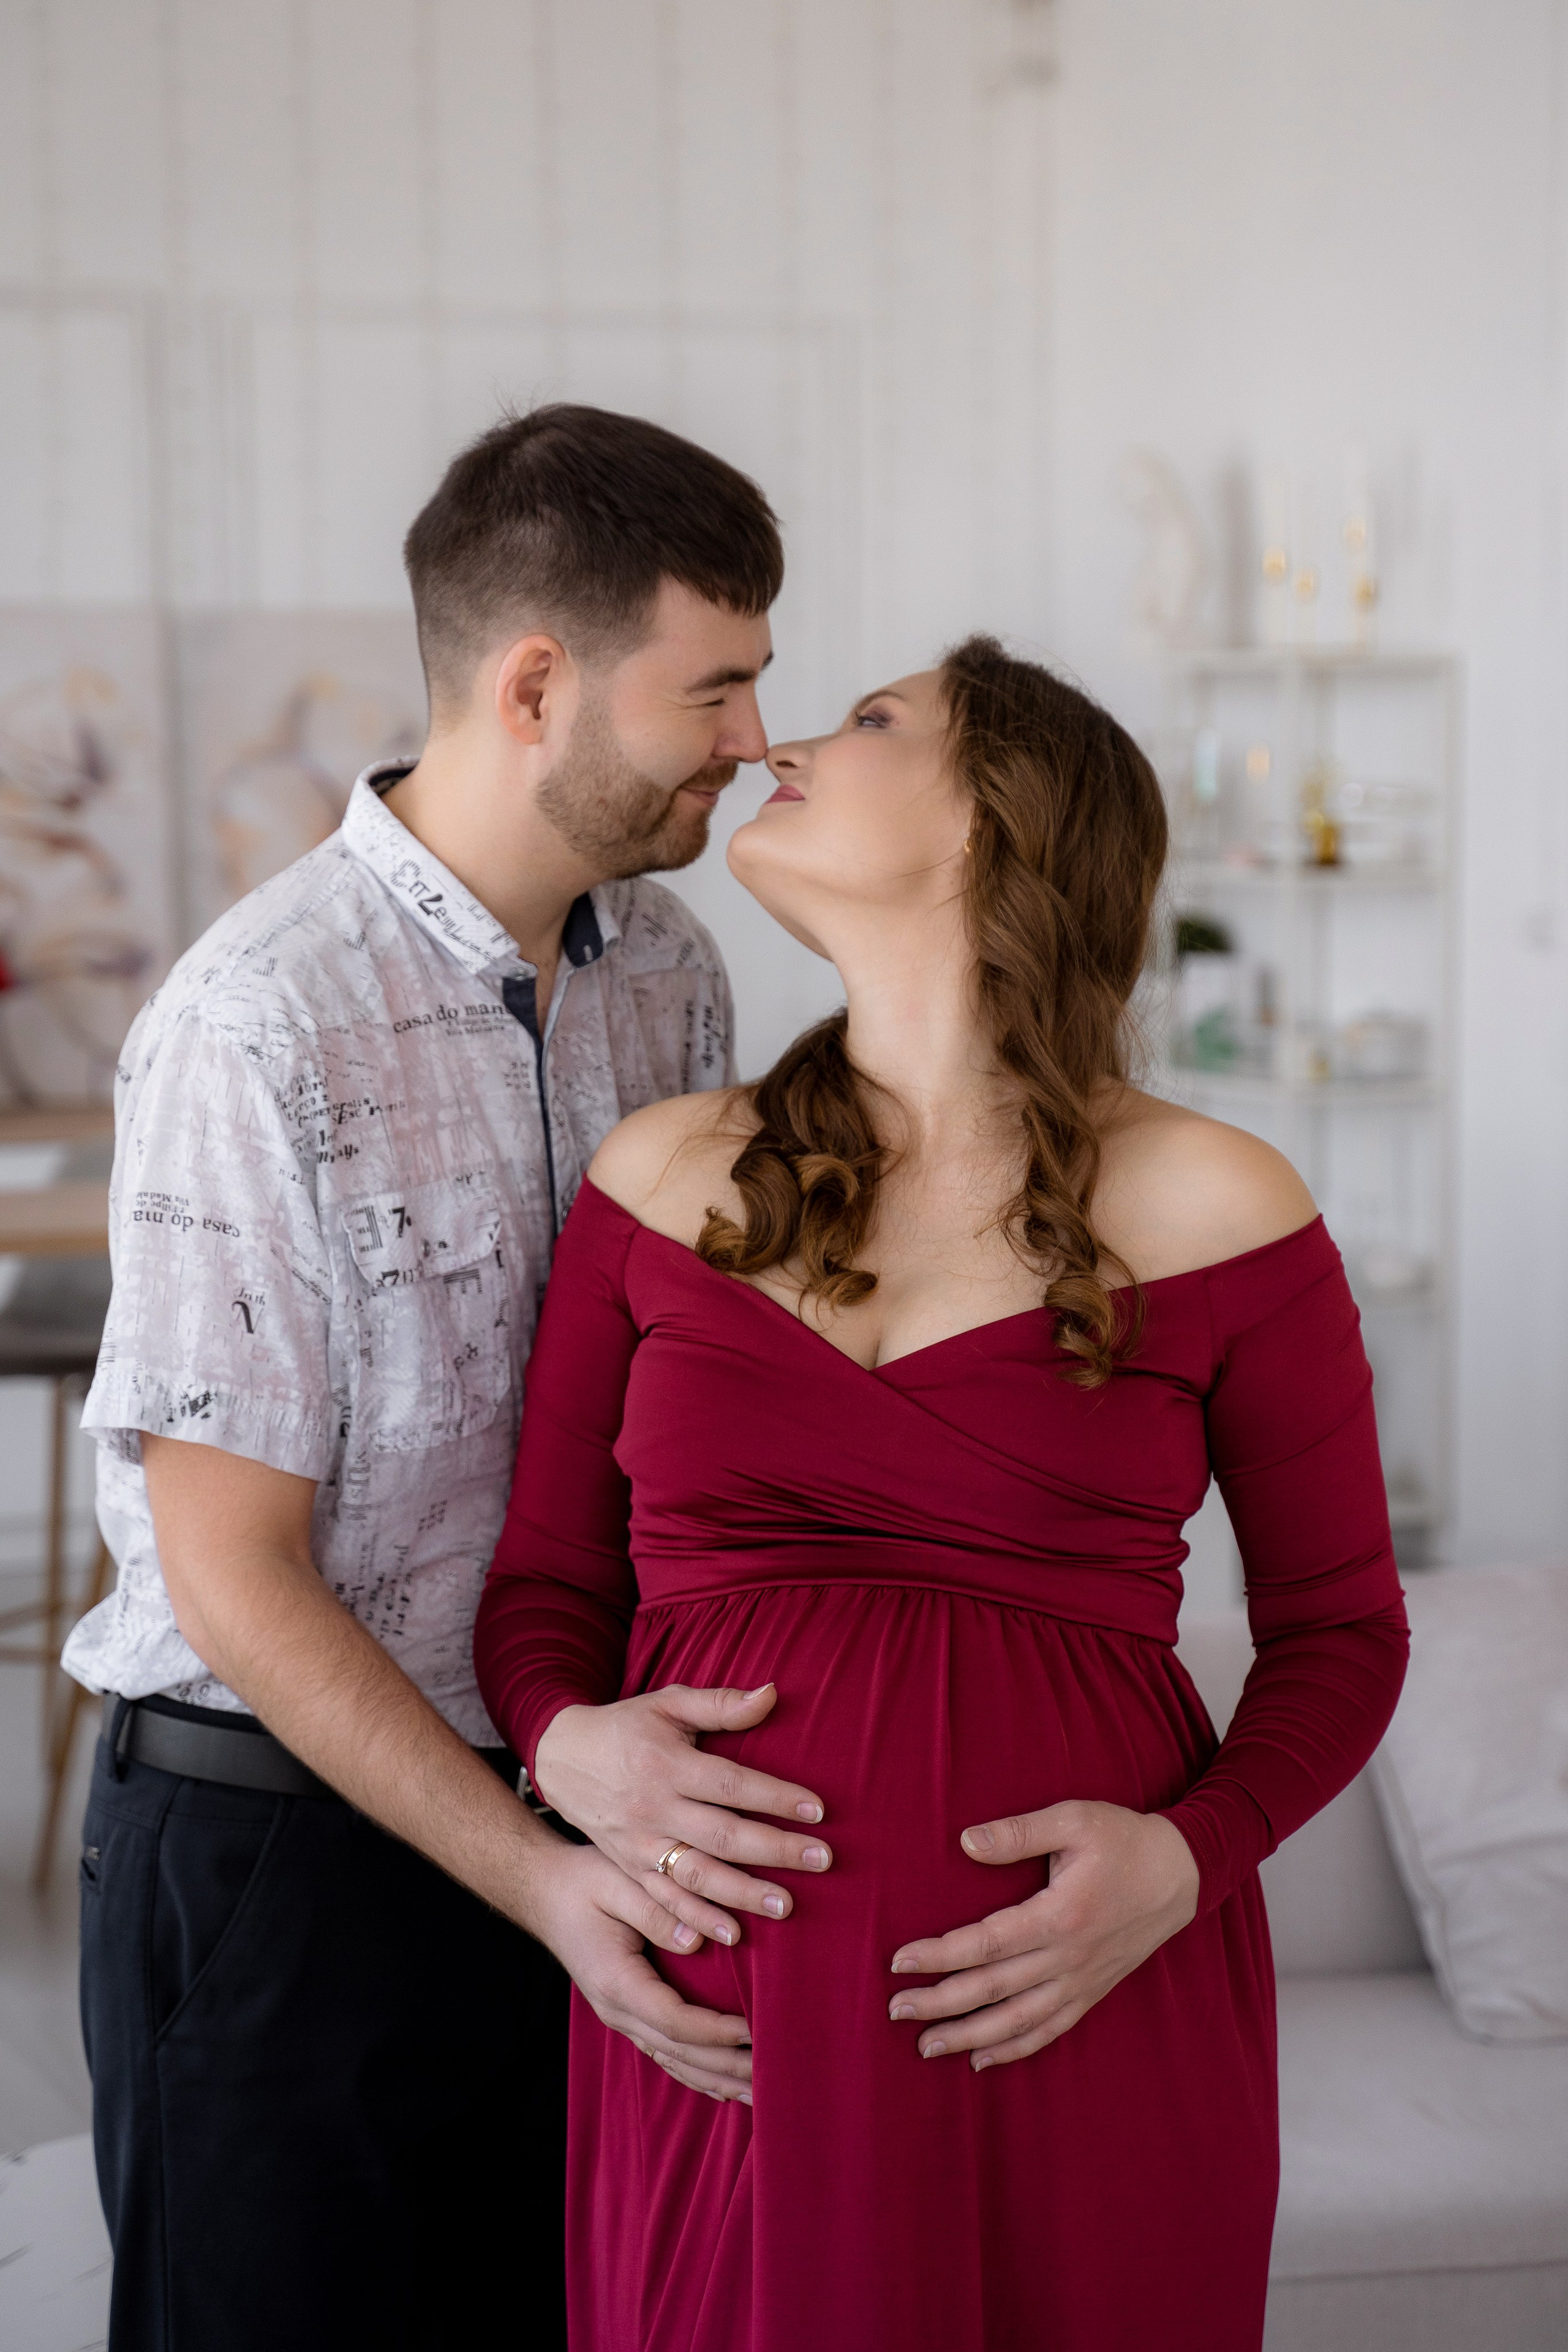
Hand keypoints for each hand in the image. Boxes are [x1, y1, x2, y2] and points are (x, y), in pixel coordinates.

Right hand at [528, 1832, 754, 2102]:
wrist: (546, 1892)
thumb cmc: (584, 1882)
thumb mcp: (616, 1884)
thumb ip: (656, 1911)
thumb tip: (696, 1940)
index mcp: (616, 1982)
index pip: (674, 2020)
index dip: (716, 2030)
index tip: (755, 2029)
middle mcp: (617, 2010)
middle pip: (678, 2052)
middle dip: (726, 2065)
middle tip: (774, 2072)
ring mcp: (619, 2017)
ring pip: (672, 2061)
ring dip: (715, 2078)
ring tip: (759, 2091)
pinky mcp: (626, 2013)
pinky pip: (664, 2053)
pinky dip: (695, 2072)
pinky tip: (721, 2086)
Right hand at [533, 1681, 832, 1947]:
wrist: (563, 1758)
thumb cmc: (627, 1727)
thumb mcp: (668, 1703)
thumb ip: (721, 1704)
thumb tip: (773, 1693)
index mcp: (667, 1763)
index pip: (732, 1784)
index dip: (776, 1797)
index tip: (819, 1809)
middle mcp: (654, 1808)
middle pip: (722, 1835)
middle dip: (775, 1849)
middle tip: (822, 1859)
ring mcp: (640, 1844)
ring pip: (696, 1875)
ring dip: (742, 1893)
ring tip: (785, 1906)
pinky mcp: (629, 1868)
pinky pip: (664, 1900)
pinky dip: (694, 1920)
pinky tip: (729, 1937)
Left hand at [887, 1800, 1199, 2070]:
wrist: (1182, 1873)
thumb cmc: (1124, 1840)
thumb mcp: (1073, 1819)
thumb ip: (1018, 1833)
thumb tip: (966, 1842)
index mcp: (1059, 1916)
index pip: (986, 1944)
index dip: (940, 1955)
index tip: (899, 1962)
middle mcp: (1068, 1958)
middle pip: (993, 1990)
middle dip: (941, 2003)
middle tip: (896, 2010)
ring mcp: (1081, 1981)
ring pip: (1017, 2020)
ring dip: (969, 2036)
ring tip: (926, 2045)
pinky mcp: (1092, 1991)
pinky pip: (1049, 2029)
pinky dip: (1015, 2048)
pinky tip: (983, 2059)